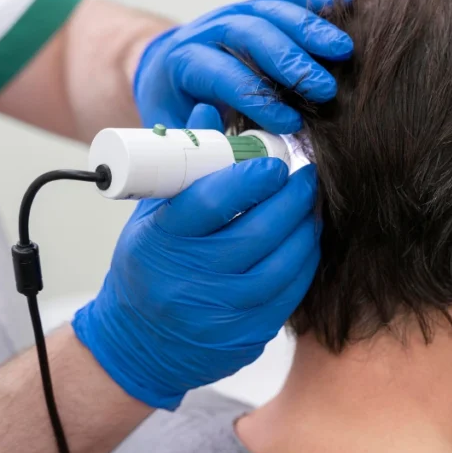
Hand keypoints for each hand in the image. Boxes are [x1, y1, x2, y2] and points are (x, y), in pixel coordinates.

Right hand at [73, 104, 320, 408]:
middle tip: (307, 176)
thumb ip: (183, 167)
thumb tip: (208, 109)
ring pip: (282, 262)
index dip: (251, 177)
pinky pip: (290, 292)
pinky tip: (308, 239)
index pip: (211, 201)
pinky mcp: (247, 334)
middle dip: (292, 198)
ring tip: (311, 204)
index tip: (275, 161)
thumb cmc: (149, 266)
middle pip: (258, 231)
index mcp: (161, 241)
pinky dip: (305, 260)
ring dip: (306, 228)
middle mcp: (190, 280)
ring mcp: (220, 312)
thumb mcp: (152, 216)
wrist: (140, 343)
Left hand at [133, 0, 352, 132]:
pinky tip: (344, 3)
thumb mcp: (179, 133)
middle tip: (325, 89)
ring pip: (272, 10)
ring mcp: (237, 13)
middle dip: (290, 61)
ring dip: (311, 29)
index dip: (257, 98)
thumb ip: (203, 141)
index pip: (221, 73)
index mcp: (185, 62)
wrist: (173, 75)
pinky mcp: (260, 6)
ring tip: (343, 51)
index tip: (291, 124)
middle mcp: (210, 30)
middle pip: (250, 34)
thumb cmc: (181, 110)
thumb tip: (236, 150)